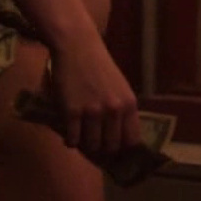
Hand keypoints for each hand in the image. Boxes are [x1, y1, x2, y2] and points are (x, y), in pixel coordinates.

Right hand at [47, 33, 139, 158]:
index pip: (132, 140)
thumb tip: (119, 138)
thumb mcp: (119, 87)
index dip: (123, 150)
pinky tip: (69, 134)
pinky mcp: (72, 112)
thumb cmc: (99, 66)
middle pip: (111, 146)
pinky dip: (70, 140)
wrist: (78, 47)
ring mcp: (93, 112)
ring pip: (91, 145)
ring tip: (80, 138)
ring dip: (85, 145)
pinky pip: (72, 139)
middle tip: (94, 145)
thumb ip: (121, 110)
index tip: (116, 152)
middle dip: (102, 150)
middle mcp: (114, 110)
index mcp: (129, 104)